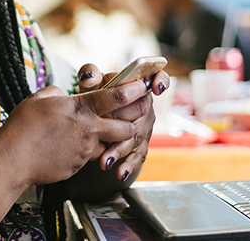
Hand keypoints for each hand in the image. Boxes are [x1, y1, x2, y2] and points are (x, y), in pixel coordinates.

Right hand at [0, 83, 147, 187]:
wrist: (12, 159)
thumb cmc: (22, 125)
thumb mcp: (40, 98)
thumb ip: (58, 94)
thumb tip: (65, 96)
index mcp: (80, 108)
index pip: (116, 96)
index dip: (134, 90)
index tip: (144, 86)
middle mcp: (88, 130)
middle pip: (126, 127)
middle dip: (134, 122)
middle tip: (135, 116)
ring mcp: (84, 150)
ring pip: (109, 145)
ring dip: (109, 140)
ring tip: (97, 134)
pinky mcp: (77, 166)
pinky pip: (89, 158)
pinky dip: (86, 153)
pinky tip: (70, 148)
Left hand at [75, 62, 170, 181]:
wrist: (94, 115)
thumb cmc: (96, 94)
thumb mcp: (91, 84)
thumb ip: (90, 76)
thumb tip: (88, 76)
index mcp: (137, 85)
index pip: (158, 77)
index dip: (161, 81)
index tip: (157, 88)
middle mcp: (146, 105)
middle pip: (141, 114)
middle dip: (125, 127)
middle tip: (107, 138)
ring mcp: (145, 125)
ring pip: (136, 137)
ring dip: (121, 151)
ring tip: (105, 162)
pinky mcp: (141, 143)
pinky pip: (138, 154)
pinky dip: (129, 165)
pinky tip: (120, 174)